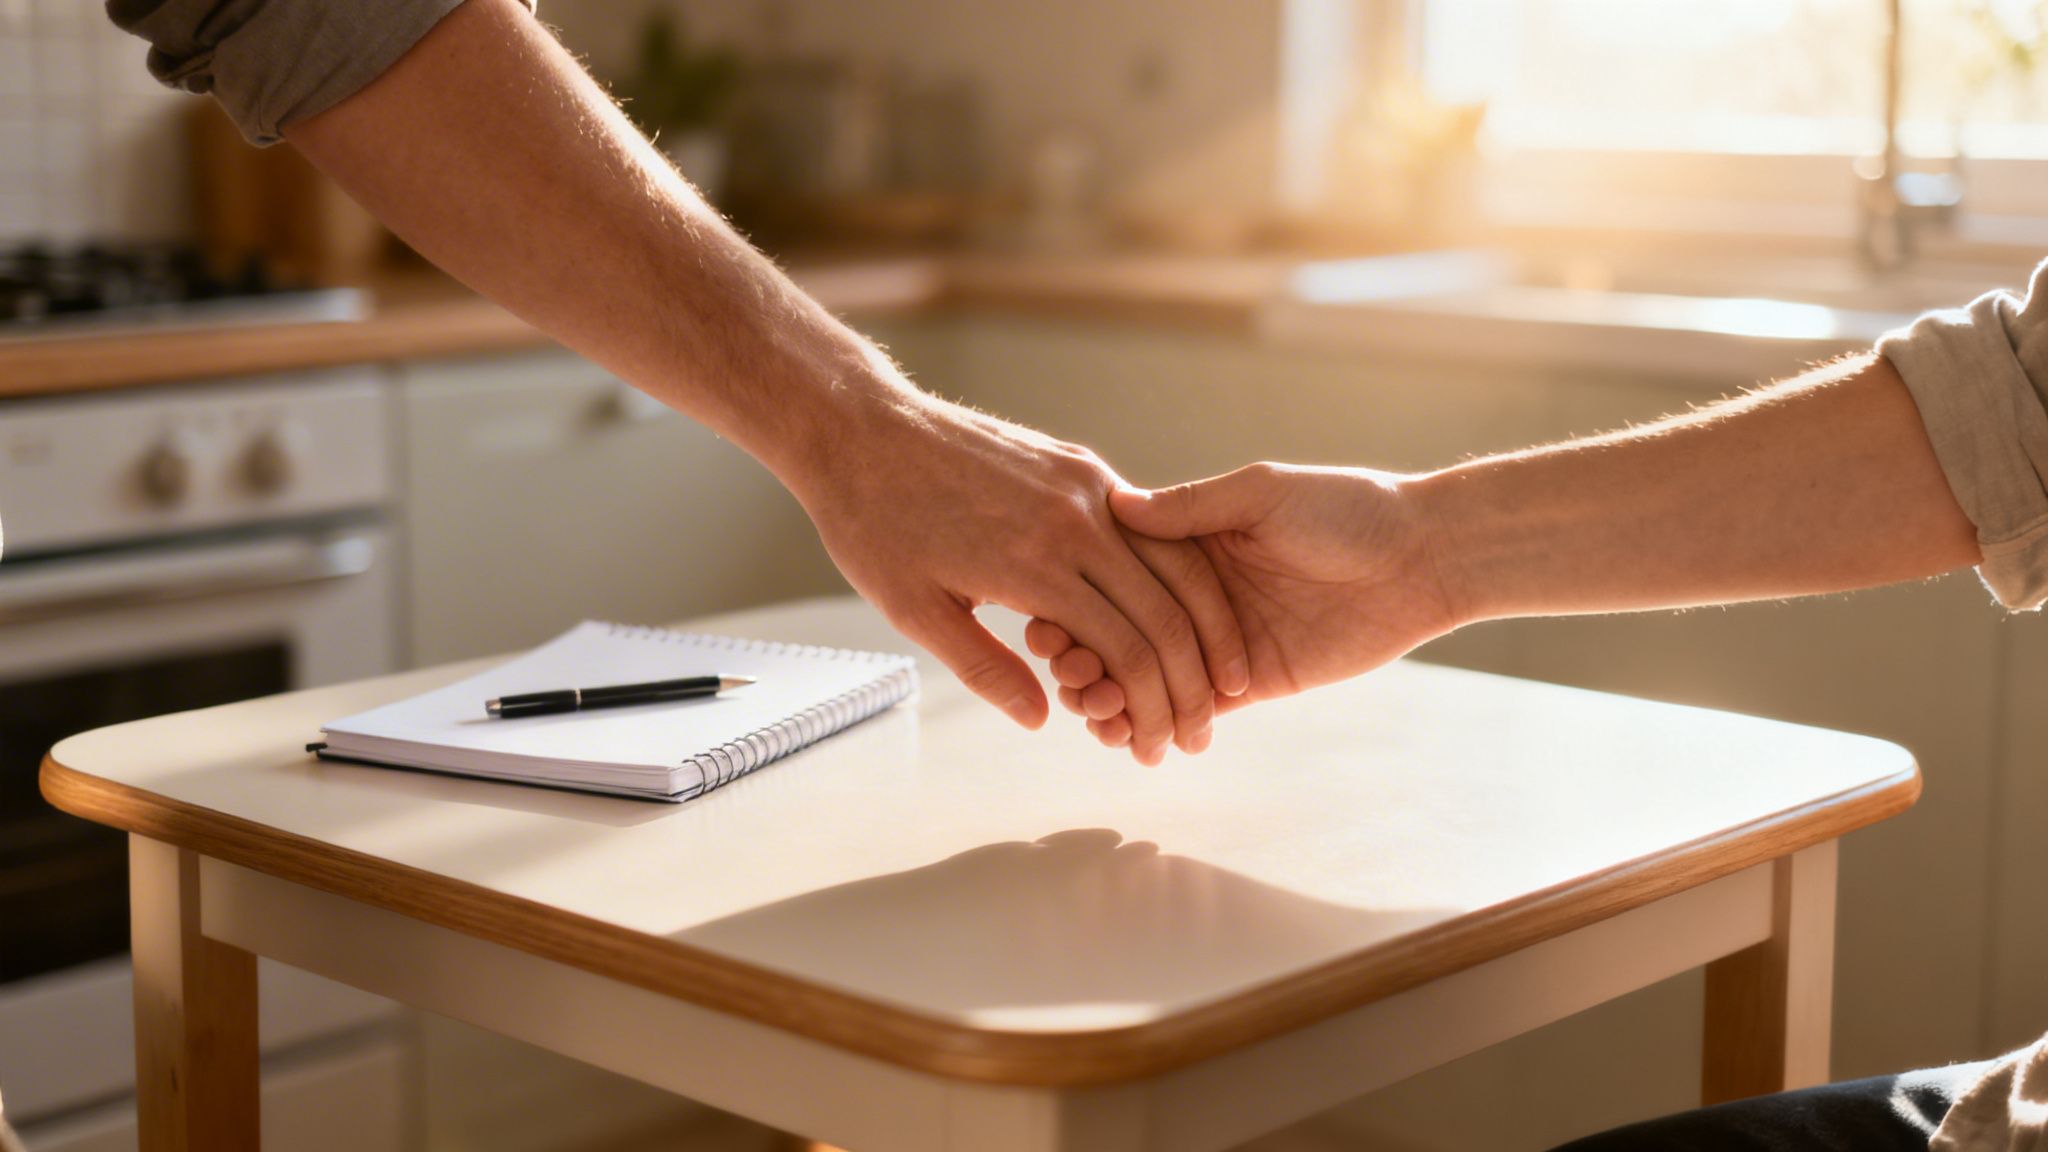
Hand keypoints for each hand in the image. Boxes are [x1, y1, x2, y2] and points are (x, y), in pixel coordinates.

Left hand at [792, 390, 1248, 764]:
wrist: (861, 426)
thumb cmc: (874, 521)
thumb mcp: (914, 611)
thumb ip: (985, 667)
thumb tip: (1042, 718)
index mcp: (1035, 563)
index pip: (1128, 648)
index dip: (1153, 706)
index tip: (1160, 747)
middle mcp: (1076, 518)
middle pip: (1167, 612)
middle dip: (1192, 682)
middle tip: (1199, 733)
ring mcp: (1085, 484)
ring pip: (1174, 563)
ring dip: (1202, 629)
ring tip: (1215, 681)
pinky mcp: (1080, 465)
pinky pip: (1146, 528)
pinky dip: (1174, 575)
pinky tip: (1183, 614)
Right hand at [1025, 463, 1457, 748]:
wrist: (1420, 560)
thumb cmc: (1347, 510)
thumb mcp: (1263, 493)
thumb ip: (1192, 506)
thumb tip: (1117, 506)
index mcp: (1188, 541)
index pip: (1112, 576)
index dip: (1074, 602)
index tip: (1043, 624)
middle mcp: (1192, 594)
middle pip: (1115, 632)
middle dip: (1081, 657)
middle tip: (1067, 672)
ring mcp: (1215, 643)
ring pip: (1142, 678)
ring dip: (1108, 696)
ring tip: (1092, 708)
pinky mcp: (1246, 685)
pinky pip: (1187, 711)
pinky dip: (1150, 726)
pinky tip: (1124, 736)